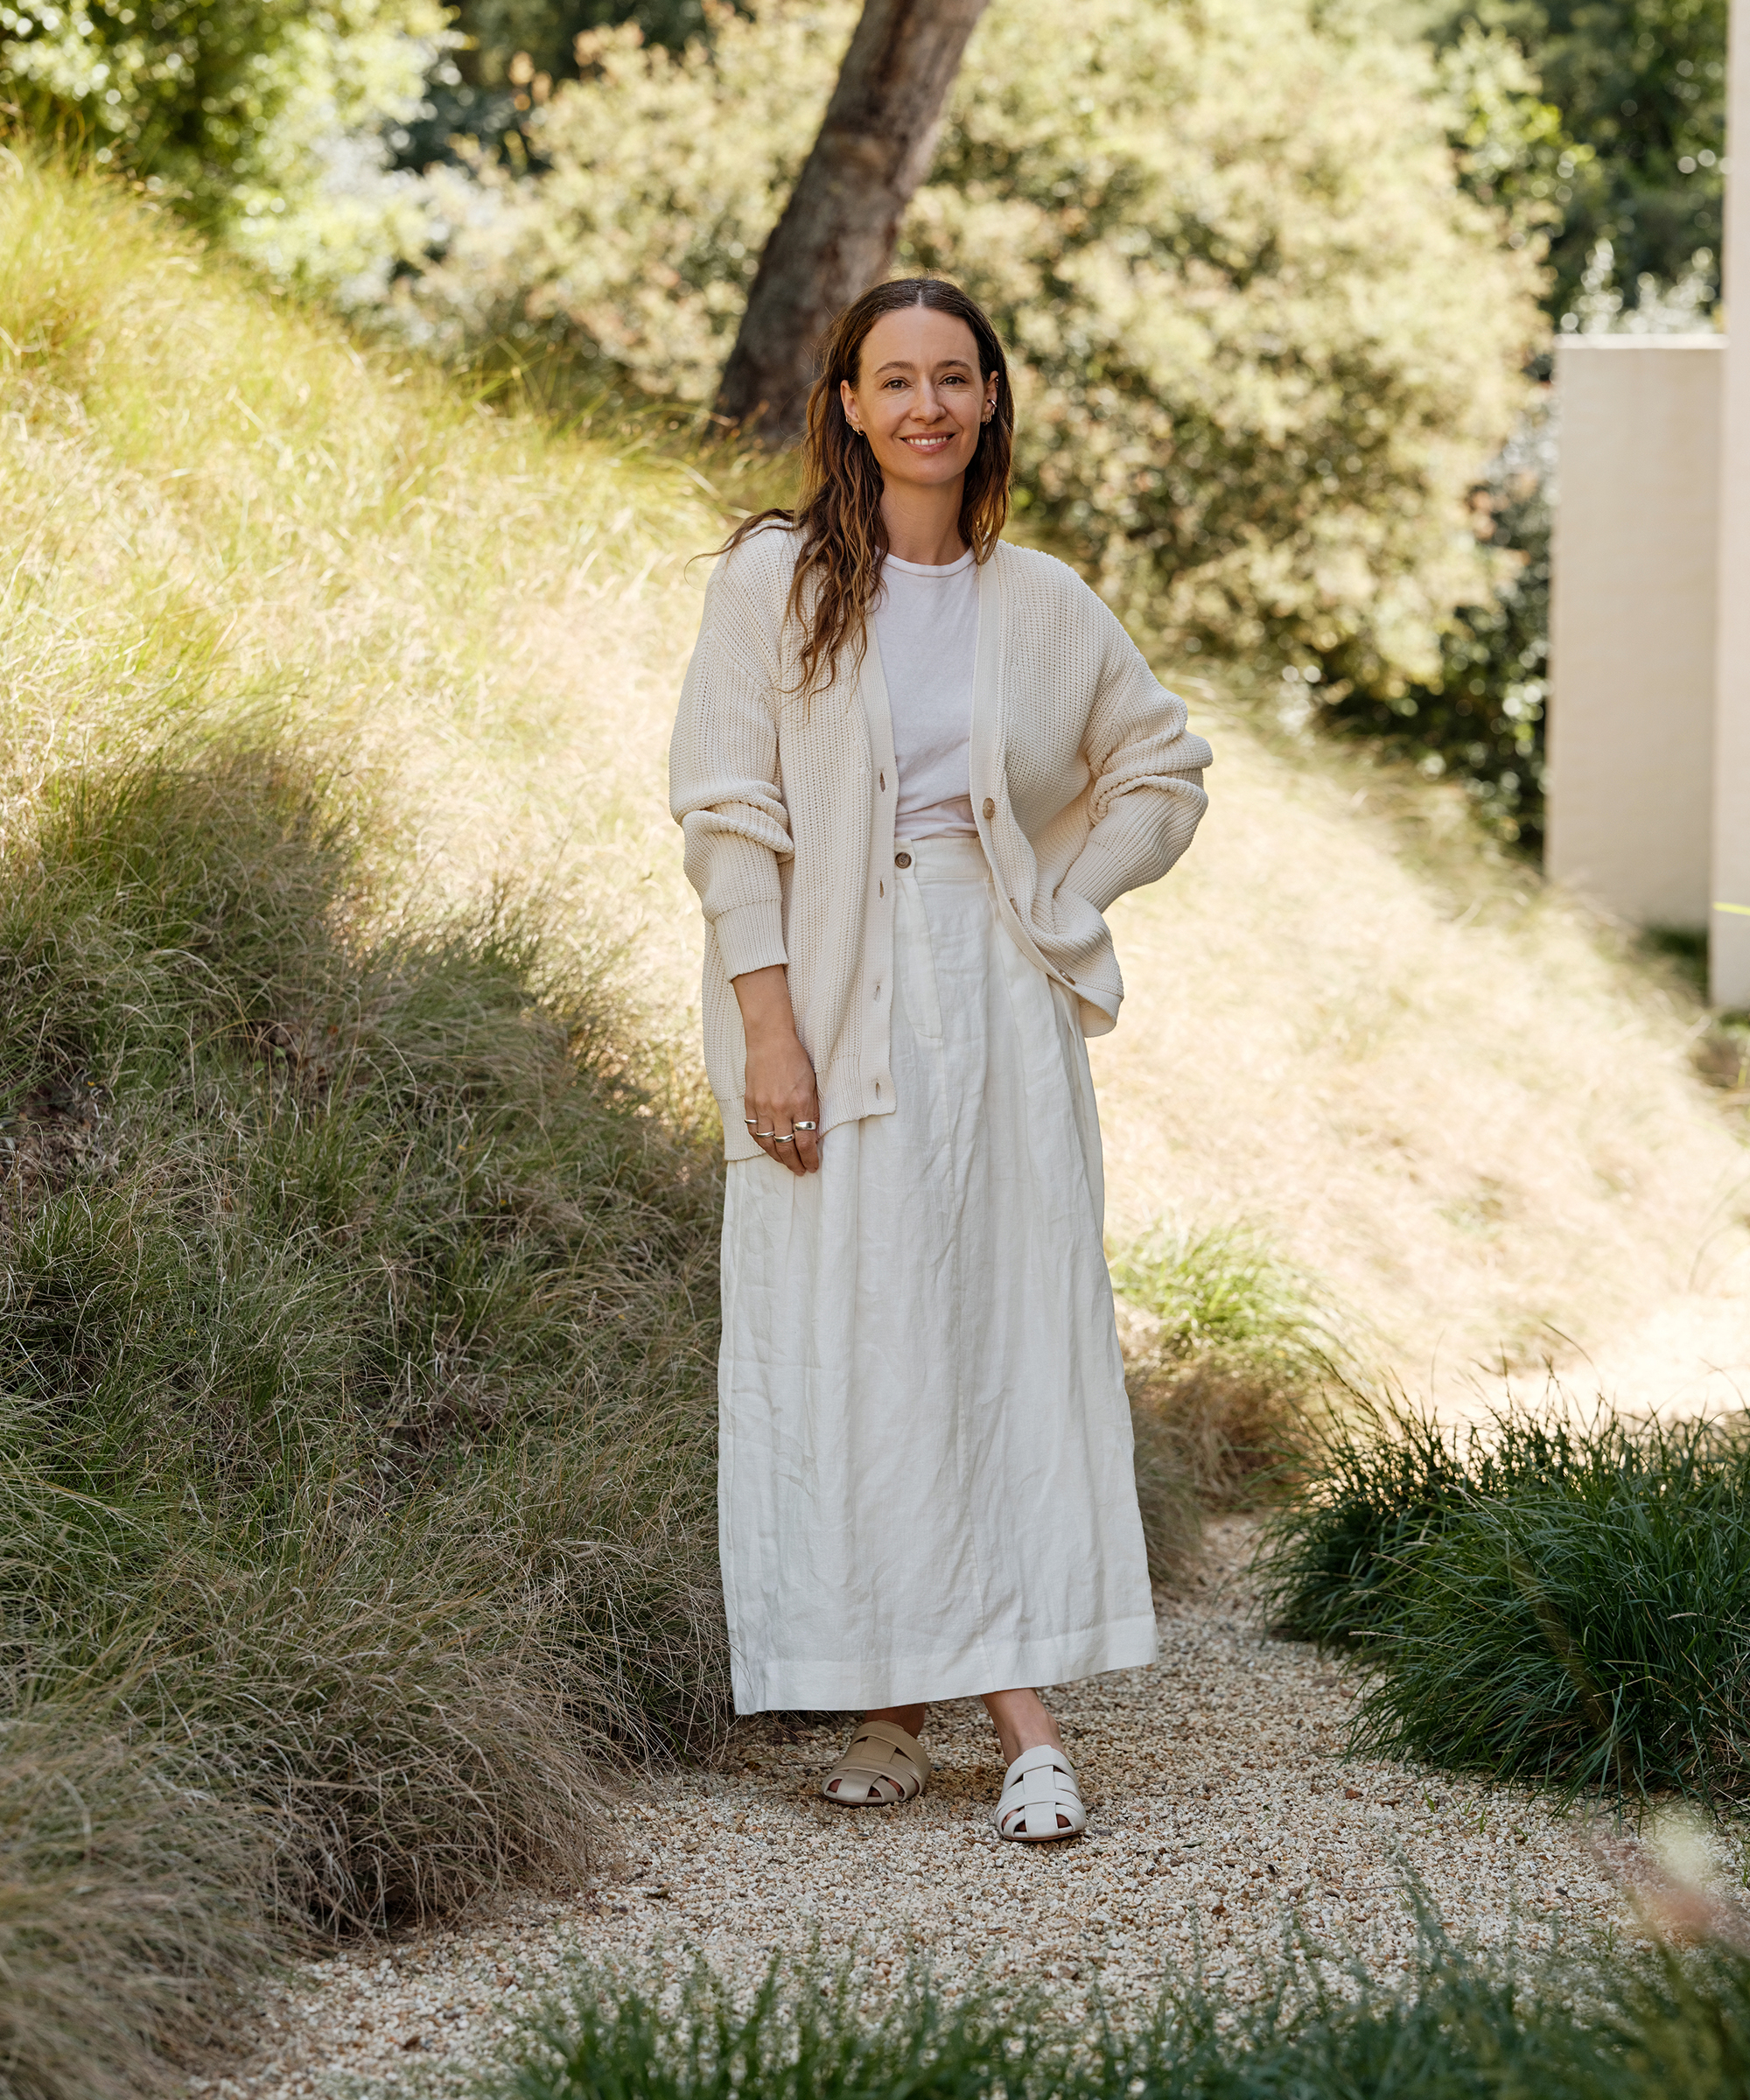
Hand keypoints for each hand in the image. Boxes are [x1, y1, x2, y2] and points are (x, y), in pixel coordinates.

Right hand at [732, 965, 820, 1174]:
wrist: (770, 1040)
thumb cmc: (796, 1060)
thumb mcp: (813, 1085)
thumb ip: (811, 1111)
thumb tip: (812, 1135)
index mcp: (800, 1103)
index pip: (805, 1142)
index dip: (810, 1159)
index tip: (813, 1166)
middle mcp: (780, 1109)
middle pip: (786, 1148)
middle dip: (794, 1163)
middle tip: (800, 1171)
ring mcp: (762, 1107)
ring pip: (767, 1144)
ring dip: (777, 1157)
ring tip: (785, 1162)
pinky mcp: (749, 1103)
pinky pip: (754, 1131)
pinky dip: (761, 1143)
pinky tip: (768, 1147)